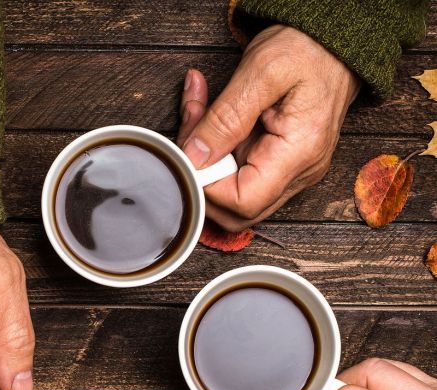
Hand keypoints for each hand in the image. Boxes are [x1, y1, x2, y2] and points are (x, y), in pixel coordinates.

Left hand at [178, 25, 360, 231]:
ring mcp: (290, 173)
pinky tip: (208, 121)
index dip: (208, 186)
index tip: (191, 153)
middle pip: (237, 211)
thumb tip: (195, 157)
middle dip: (202, 178)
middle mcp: (299, 173)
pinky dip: (215, 152)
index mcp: (299, 153)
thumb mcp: (261, 70)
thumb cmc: (307, 48)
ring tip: (198, 116)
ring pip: (233, 195)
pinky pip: (239, 175)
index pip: (243, 202)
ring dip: (205, 162)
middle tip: (190, 132)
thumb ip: (225, 117)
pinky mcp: (279, 165)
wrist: (334, 42)